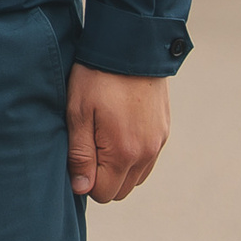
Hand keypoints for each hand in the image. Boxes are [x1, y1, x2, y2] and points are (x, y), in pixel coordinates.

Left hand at [66, 65, 169, 201]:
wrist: (131, 47)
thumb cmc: (97, 78)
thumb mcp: (78, 113)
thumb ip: (80, 154)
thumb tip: (82, 188)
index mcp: (124, 153)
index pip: (103, 193)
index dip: (85, 179)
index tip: (77, 155)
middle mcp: (146, 154)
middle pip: (121, 190)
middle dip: (102, 177)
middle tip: (88, 145)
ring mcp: (158, 143)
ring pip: (135, 176)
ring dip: (118, 168)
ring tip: (102, 137)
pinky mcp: (164, 131)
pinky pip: (147, 159)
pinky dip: (133, 155)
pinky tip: (119, 131)